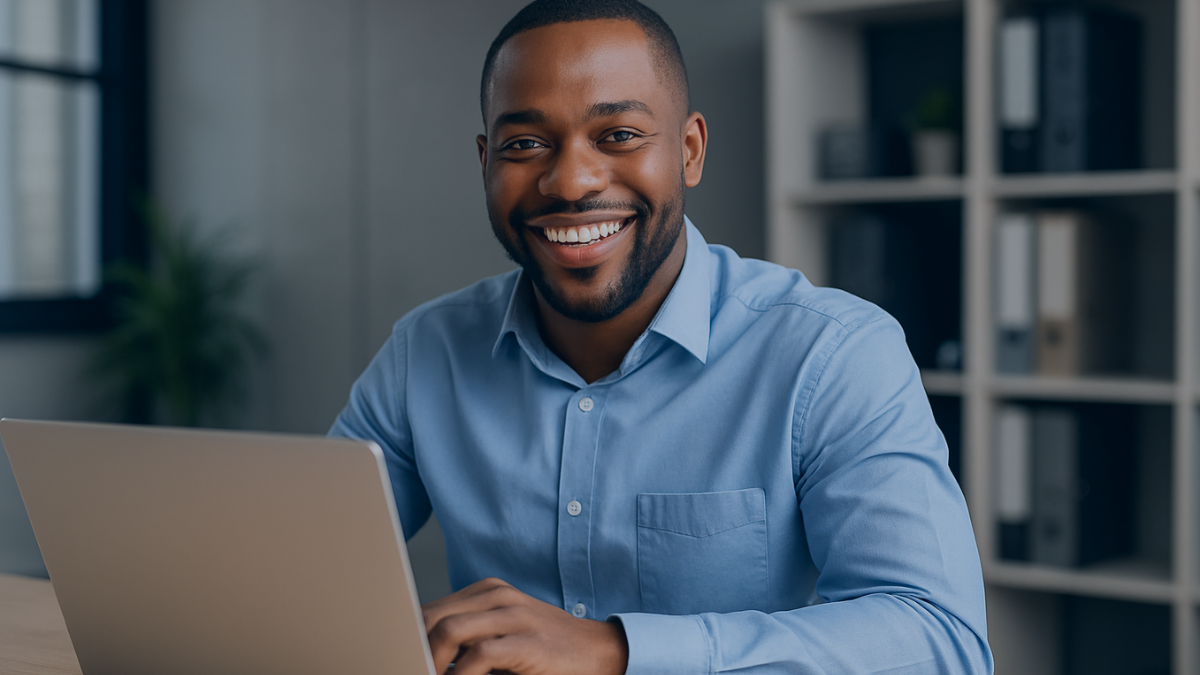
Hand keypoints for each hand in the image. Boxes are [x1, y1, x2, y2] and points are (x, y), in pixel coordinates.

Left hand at [421, 577, 628, 674]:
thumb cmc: (546, 647)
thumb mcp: (503, 633)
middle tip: (410, 667)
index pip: (430, 608)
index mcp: (487, 591)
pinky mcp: (529, 642)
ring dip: (431, 661)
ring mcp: (515, 616)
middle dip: (414, 648)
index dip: (409, 637)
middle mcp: (498, 595)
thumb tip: (422, 652)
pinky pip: (480, 655)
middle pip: (432, 616)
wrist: (598, 651)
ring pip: (449, 631)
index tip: (401, 657)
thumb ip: (468, 637)